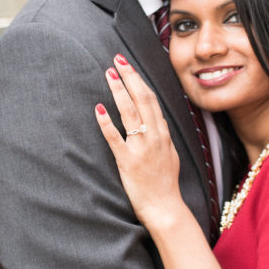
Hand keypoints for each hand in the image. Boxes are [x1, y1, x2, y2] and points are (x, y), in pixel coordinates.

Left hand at [94, 54, 184, 229]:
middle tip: (117, 60)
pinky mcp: (128, 162)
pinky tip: (98, 109)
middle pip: (142, 99)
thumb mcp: (169, 153)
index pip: (151, 99)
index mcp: (163, 134)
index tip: (128, 64)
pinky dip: (107, 123)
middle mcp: (154, 137)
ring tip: (108, 74)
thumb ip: (161, 134)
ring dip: (118, 91)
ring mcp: (142, 149)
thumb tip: (154, 118)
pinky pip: (116, 139)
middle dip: (129, 77)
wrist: (166, 208)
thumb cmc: (165, 183)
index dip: (139, 79)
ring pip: (130, 113)